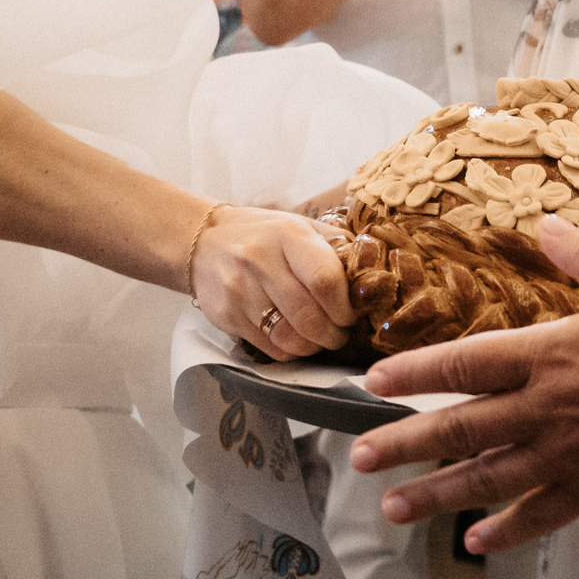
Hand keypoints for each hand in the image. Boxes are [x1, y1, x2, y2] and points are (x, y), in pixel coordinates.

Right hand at [192, 206, 357, 360]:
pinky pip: (268, 347)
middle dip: (333, 334)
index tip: (351, 315)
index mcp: (288, 234)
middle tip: (340, 334)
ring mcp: (239, 290)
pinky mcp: (225, 315)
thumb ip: (335, 246)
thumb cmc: (264, 235)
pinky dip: (289, 351)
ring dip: (312, 347)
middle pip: (309, 316)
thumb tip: (373, 273)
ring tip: (319, 340)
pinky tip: (294, 339)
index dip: (345, 307)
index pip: (325, 280)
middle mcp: (259, 260)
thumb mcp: (300, 227)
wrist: (205, 242)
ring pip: (289, 338)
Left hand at [349, 220, 578, 548]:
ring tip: (391, 509)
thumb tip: (545, 224)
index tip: (373, 383)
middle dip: (403, 445)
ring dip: (434, 496)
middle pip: (459, 429)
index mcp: (554, 354)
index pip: (465, 363)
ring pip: (484, 480)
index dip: (414, 372)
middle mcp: (547, 410)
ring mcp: (566, 457)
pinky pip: (536, 516)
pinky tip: (474, 542)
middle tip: (359, 459)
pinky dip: (503, 531)